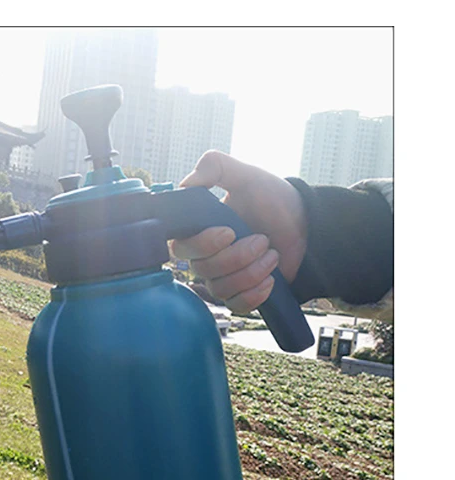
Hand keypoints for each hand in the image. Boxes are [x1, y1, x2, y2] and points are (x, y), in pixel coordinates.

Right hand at [171, 150, 307, 313]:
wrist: (304, 223)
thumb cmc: (272, 199)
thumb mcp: (245, 175)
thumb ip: (214, 167)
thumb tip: (185, 184)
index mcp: (198, 231)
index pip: (181, 248)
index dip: (203, 244)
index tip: (229, 231)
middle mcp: (205, 258)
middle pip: (203, 270)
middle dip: (237, 256)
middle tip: (262, 239)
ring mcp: (222, 278)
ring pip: (221, 289)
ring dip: (252, 272)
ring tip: (272, 254)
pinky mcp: (240, 294)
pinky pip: (236, 305)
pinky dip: (255, 294)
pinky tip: (270, 279)